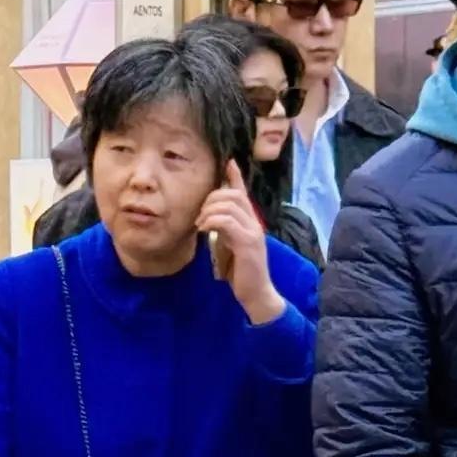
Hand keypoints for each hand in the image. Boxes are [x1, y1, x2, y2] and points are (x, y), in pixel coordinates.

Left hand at [197, 161, 284, 324]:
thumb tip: (207, 217)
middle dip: (212, 198)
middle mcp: (254, 223)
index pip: (243, 192)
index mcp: (249, 222)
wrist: (256, 294)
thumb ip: (223, 229)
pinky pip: (228, 222)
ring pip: (230, 205)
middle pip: (233, 194)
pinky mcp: (248, 243)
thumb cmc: (240, 271)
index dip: (235, 176)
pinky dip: (212, 221)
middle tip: (199, 215)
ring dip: (209, 211)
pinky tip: (203, 230)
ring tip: (200, 224)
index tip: (228, 161)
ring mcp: (253, 232)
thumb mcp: (228, 244)